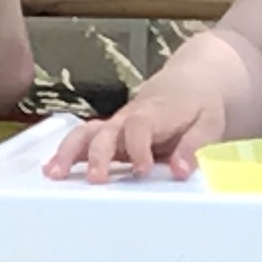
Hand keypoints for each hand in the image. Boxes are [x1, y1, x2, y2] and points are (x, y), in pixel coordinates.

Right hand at [46, 87, 222, 183]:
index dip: (139, 147)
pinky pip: (84, 139)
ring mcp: (116, 125)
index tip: (142, 170)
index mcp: (156, 113)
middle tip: (95, 180)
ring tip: (55, 174)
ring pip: (87, 133)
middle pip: (107, 132)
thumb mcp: (209, 124)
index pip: (140, 127)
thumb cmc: (200, 106)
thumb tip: (180, 170)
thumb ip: (194, 146)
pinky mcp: (109, 133)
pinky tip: (52, 170)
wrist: (189, 82)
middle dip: (98, 155)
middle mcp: (129, 118)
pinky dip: (67, 153)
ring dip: (69, 152)